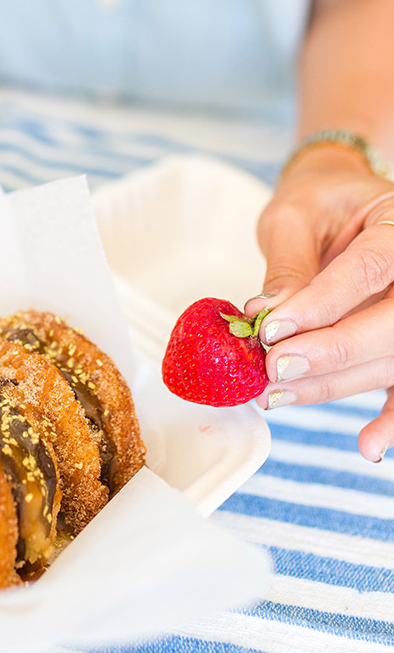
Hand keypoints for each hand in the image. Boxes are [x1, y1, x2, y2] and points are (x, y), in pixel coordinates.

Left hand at [244, 145, 393, 461]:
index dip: (321, 305)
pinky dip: (391, 418)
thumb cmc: (318, 204)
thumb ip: (287, 268)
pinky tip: (368, 447)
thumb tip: (270, 317)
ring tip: (278, 397)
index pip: (368, 270)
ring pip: (392, 359)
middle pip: (393, 323)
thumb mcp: (293, 218)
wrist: (339, 204)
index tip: (272, 331)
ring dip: (336, 386)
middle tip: (274, 369)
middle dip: (333, 352)